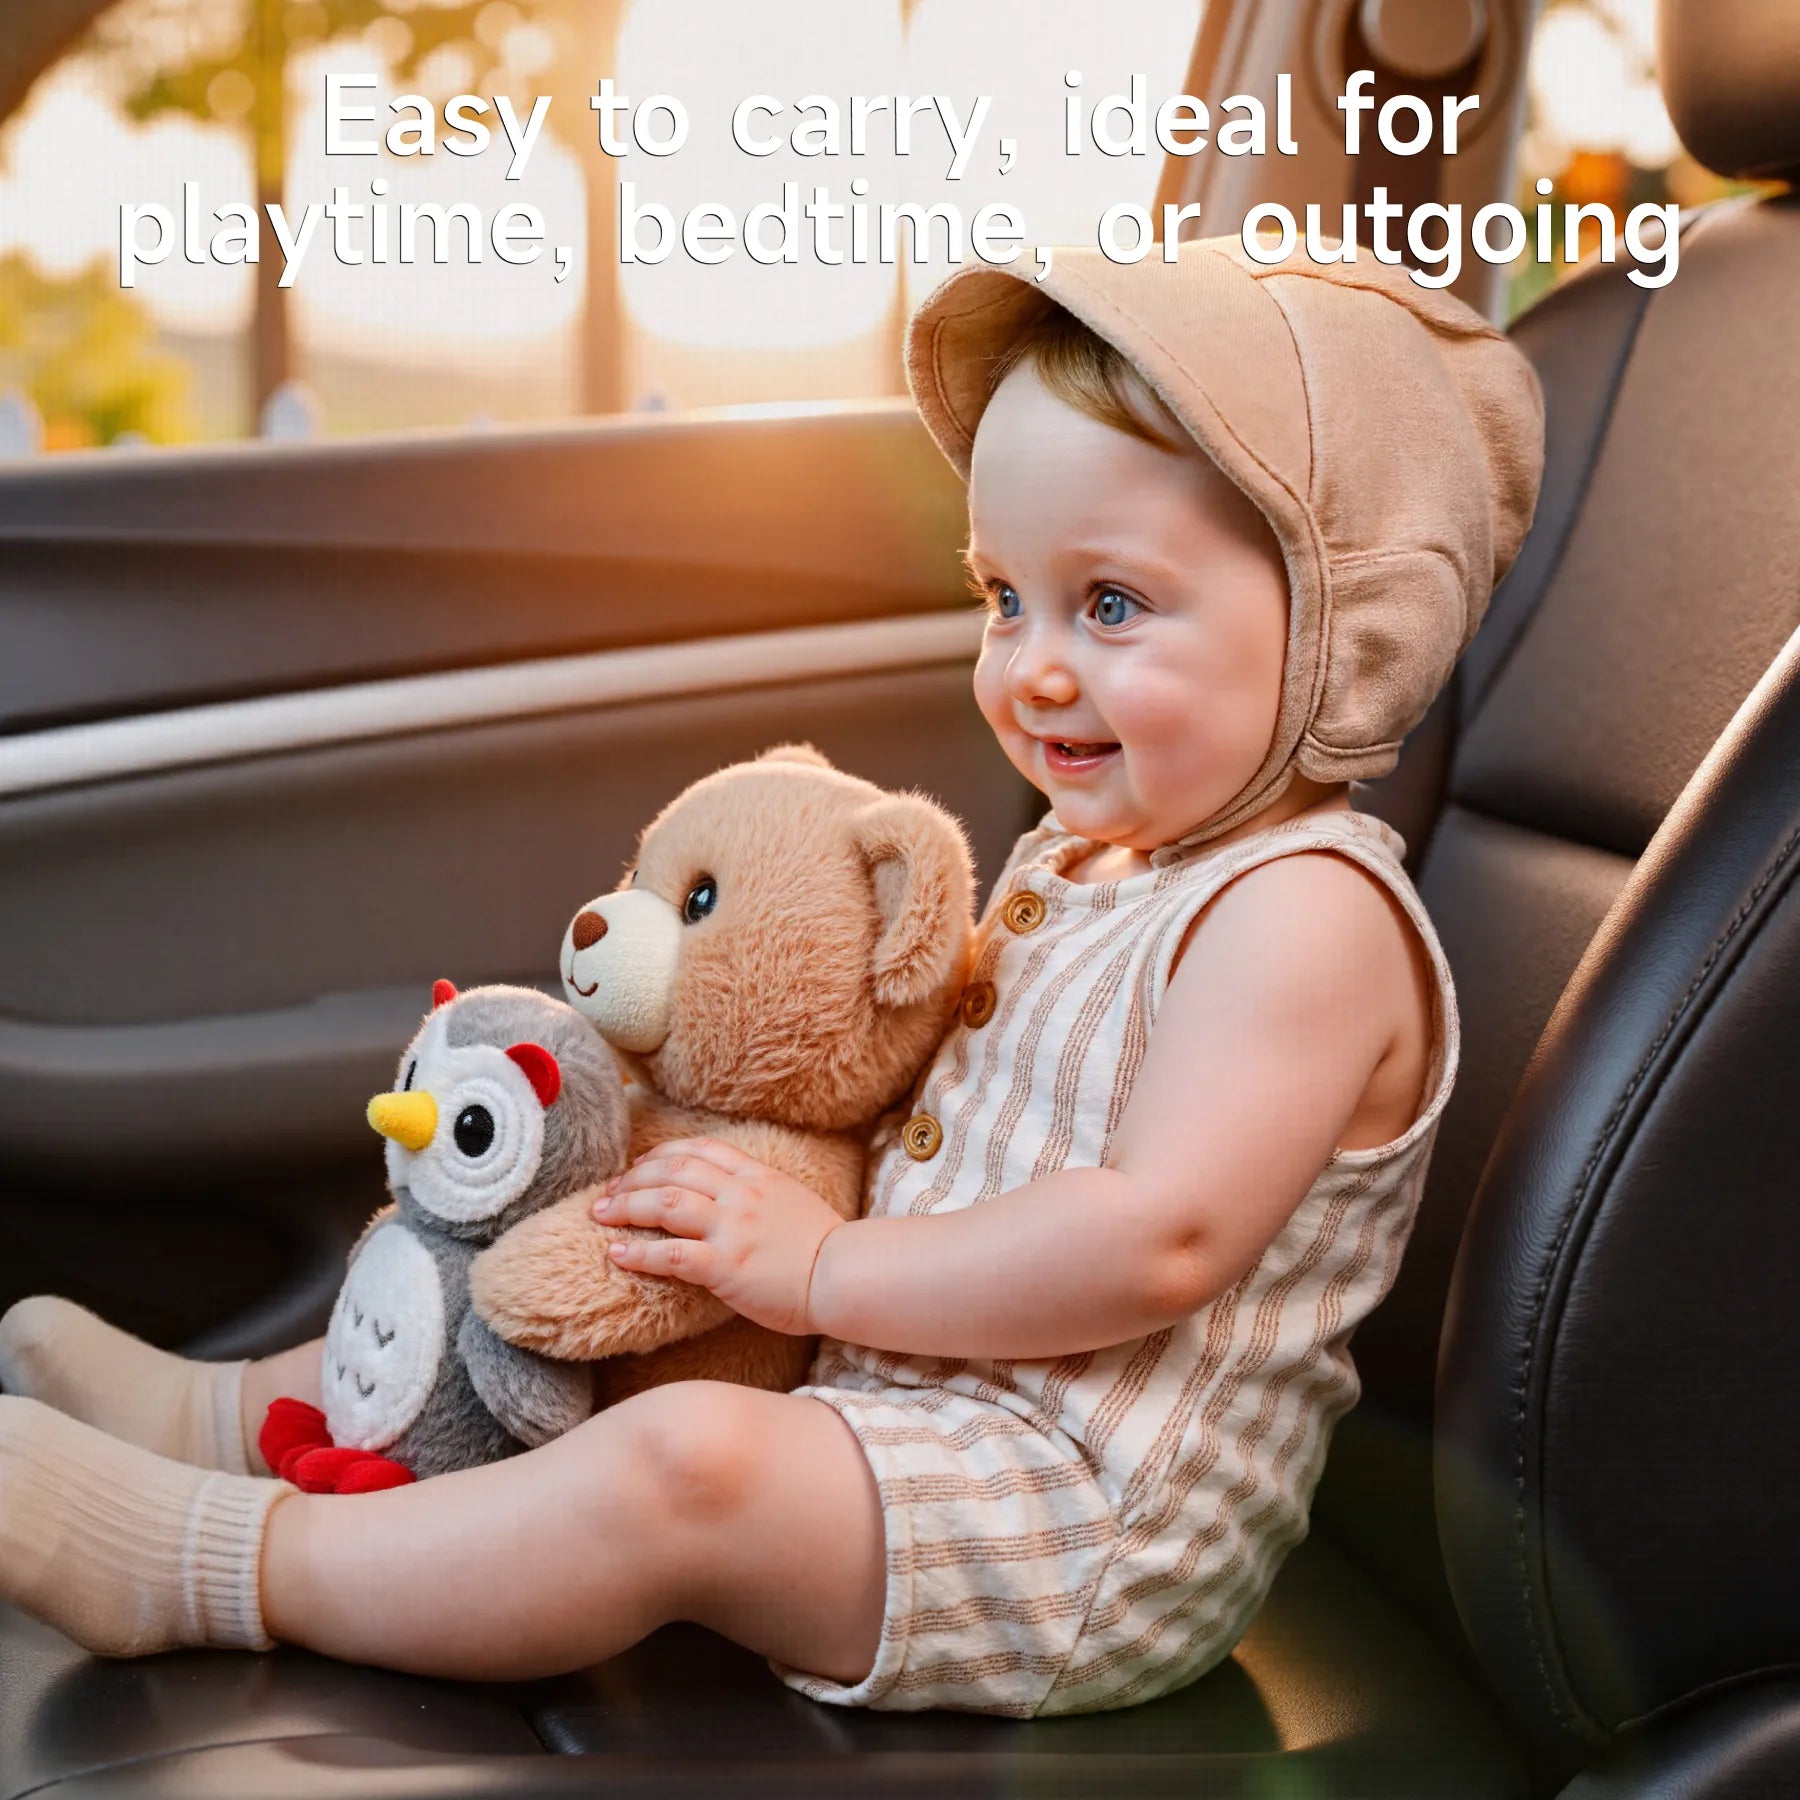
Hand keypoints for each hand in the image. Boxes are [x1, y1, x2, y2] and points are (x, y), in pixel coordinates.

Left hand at [592, 1138, 846, 1336]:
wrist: (844, 1276)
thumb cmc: (823, 1248)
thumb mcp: (792, 1200)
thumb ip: (760, 1192)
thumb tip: (732, 1194)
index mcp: (757, 1176)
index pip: (699, 1150)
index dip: (661, 1154)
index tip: (639, 1166)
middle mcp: (740, 1195)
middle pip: (672, 1171)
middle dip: (633, 1178)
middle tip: (607, 1192)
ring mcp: (732, 1228)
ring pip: (664, 1204)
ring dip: (626, 1206)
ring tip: (601, 1215)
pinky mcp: (725, 1266)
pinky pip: (670, 1254)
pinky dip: (638, 1252)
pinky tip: (617, 1253)